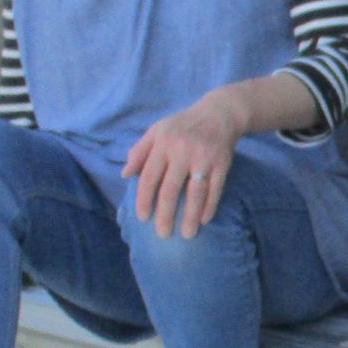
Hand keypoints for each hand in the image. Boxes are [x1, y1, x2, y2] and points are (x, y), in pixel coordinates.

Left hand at [123, 88, 248, 238]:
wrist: (219, 113)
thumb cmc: (183, 124)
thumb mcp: (157, 130)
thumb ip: (139, 151)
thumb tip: (125, 174)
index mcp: (162, 144)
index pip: (149, 176)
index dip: (144, 199)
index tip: (143, 218)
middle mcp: (182, 152)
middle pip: (171, 189)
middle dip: (166, 214)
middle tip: (163, 234)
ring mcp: (204, 159)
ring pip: (195, 193)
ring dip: (190, 216)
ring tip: (187, 235)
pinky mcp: (222, 163)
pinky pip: (216, 188)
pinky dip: (210, 205)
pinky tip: (205, 219)